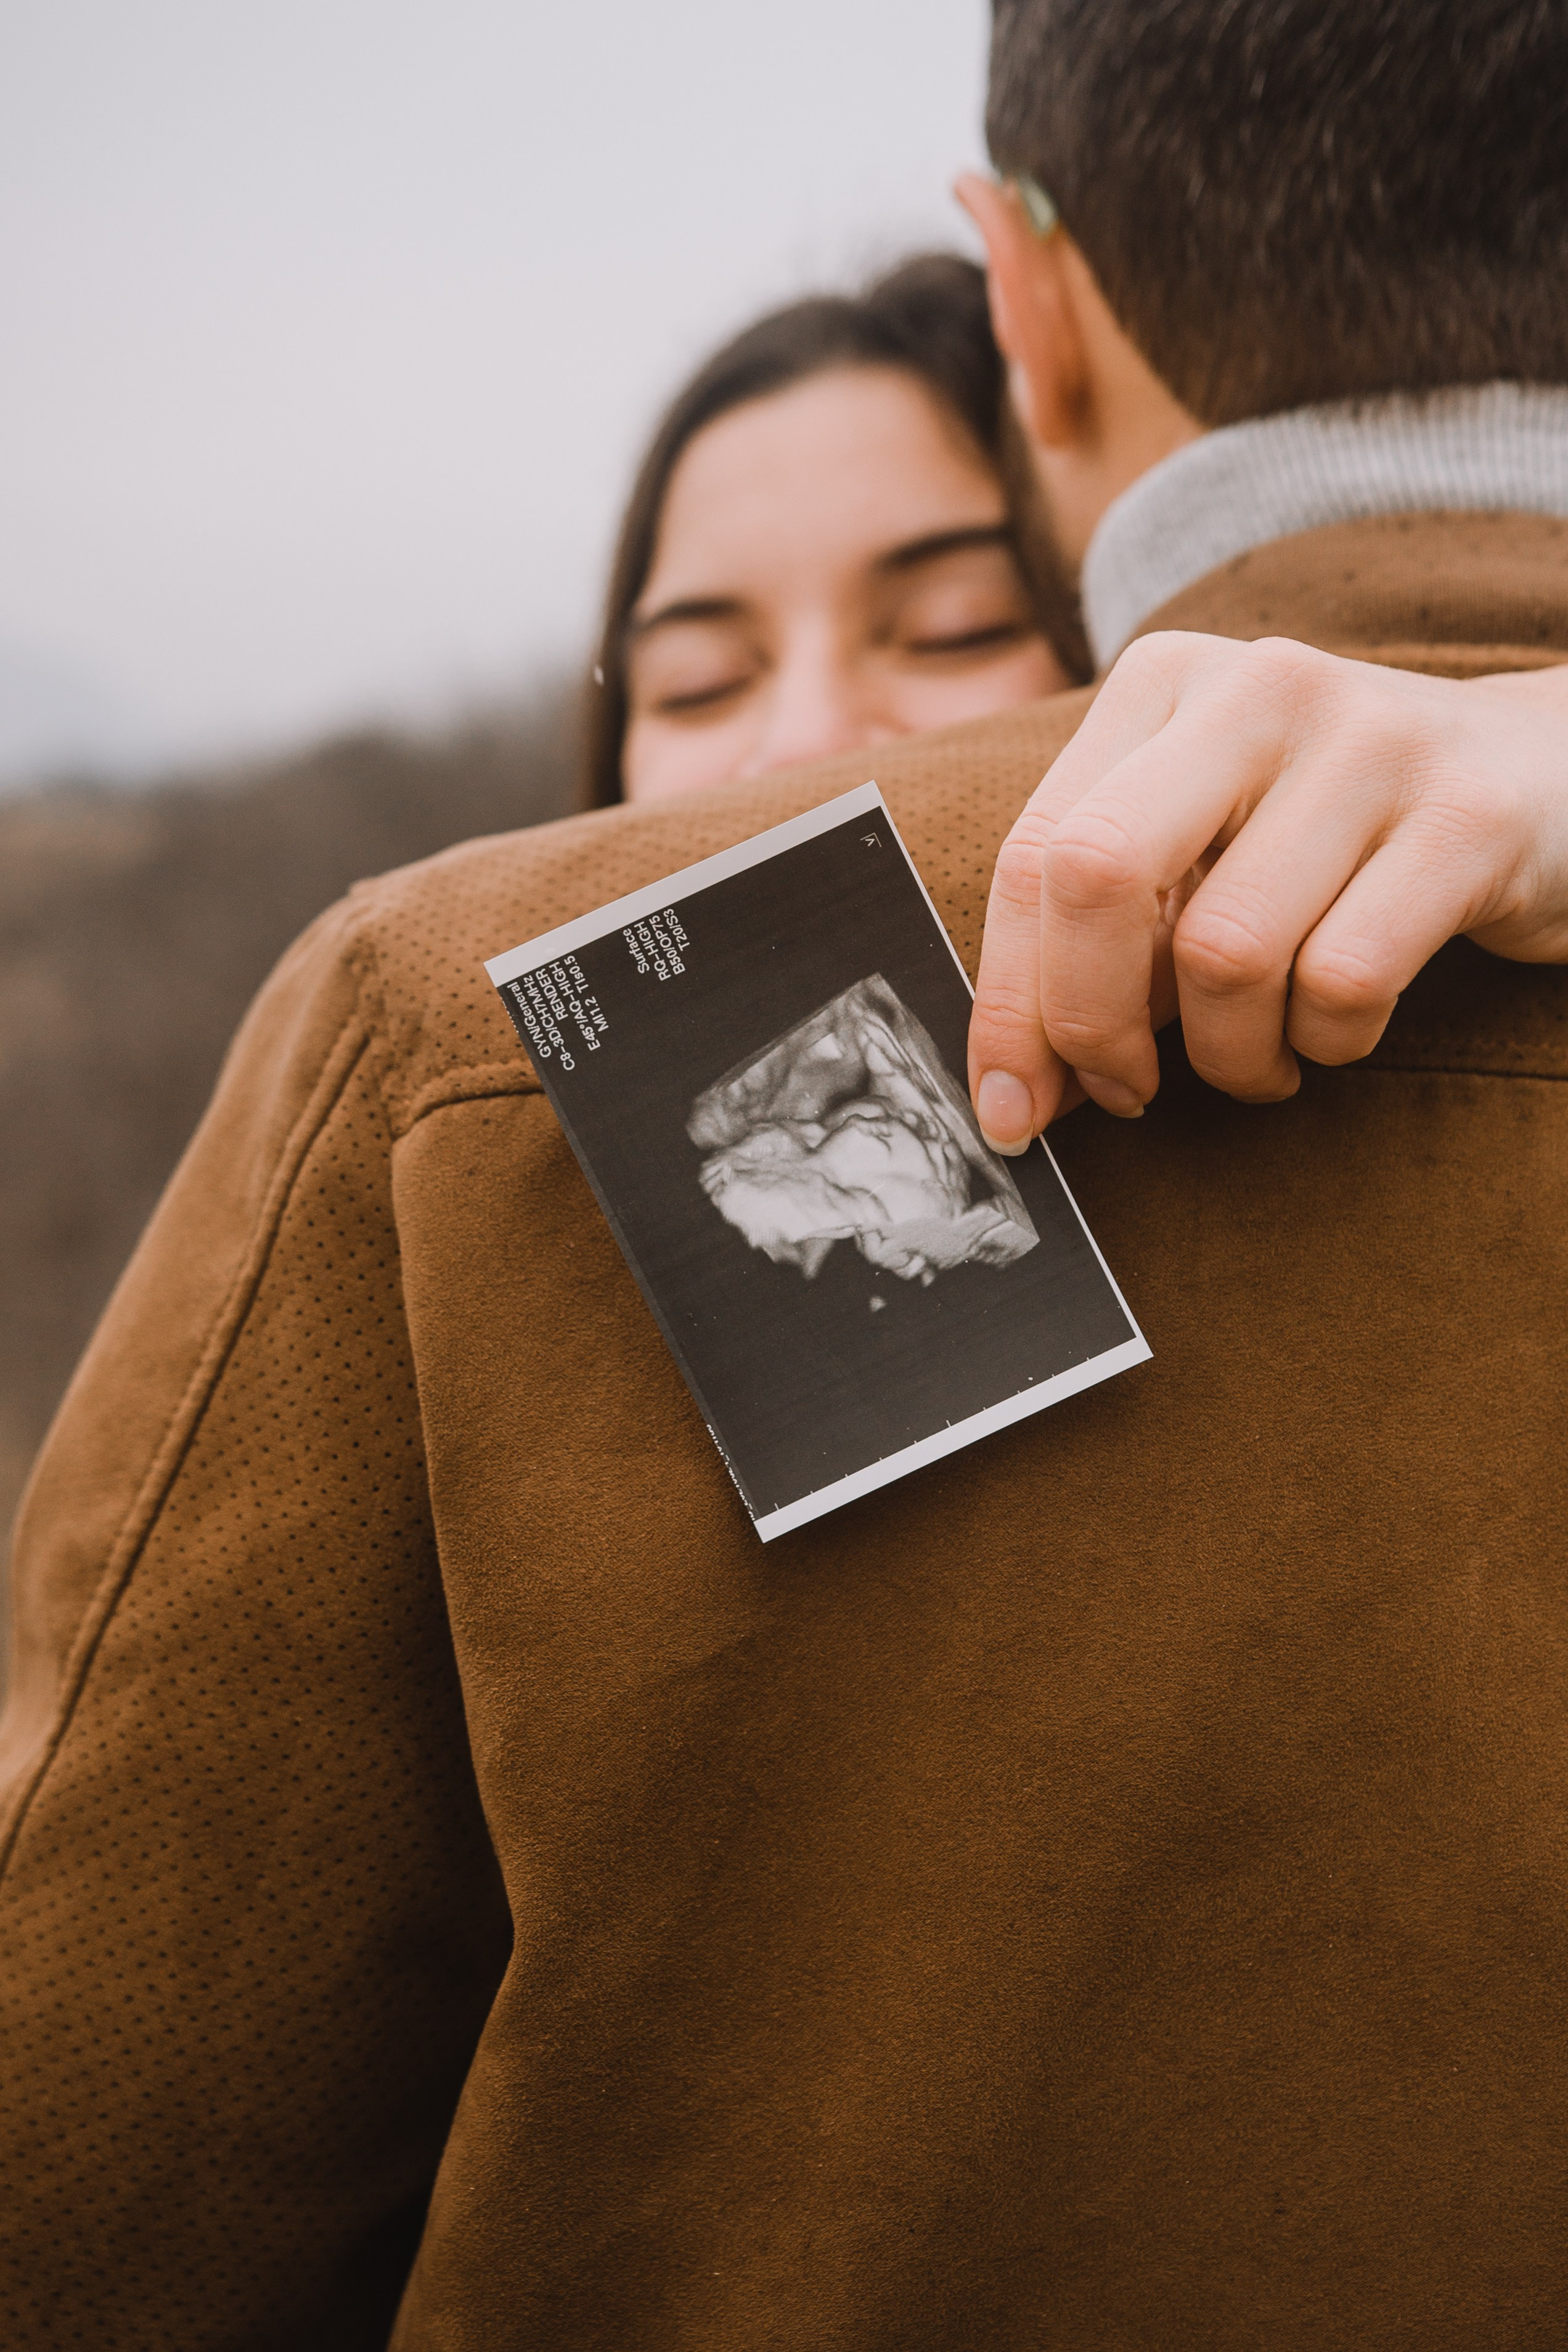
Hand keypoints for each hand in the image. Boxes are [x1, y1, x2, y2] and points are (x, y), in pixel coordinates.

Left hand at [967, 633, 1567, 1146]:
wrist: (1546, 782)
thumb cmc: (1338, 839)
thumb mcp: (1206, 850)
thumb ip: (1103, 936)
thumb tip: (1015, 1085)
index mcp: (1165, 684)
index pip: (1035, 855)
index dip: (1008, 1003)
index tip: (1011, 1107)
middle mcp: (1258, 689)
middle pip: (1099, 877)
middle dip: (1088, 1022)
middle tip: (1128, 1090)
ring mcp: (1369, 742)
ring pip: (1225, 952)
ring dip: (1228, 1054)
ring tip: (1260, 1059)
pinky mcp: (1466, 818)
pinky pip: (1342, 981)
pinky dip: (1326, 1042)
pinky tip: (1334, 1032)